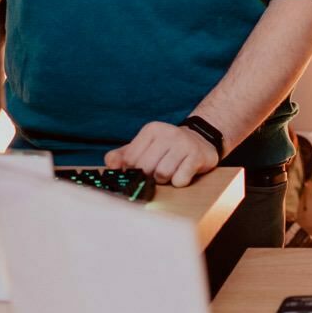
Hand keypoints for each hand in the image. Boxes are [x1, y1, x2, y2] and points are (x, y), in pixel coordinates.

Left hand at [106, 121, 220, 187]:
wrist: (201, 141)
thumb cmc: (167, 148)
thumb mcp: (144, 147)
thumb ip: (123, 156)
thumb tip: (111, 165)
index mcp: (151, 130)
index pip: (130, 159)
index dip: (132, 171)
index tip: (140, 171)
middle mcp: (168, 133)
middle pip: (145, 168)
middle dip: (149, 176)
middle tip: (156, 172)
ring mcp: (183, 143)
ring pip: (162, 174)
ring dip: (164, 180)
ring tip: (170, 172)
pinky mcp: (197, 156)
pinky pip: (180, 180)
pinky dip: (179, 182)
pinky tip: (182, 173)